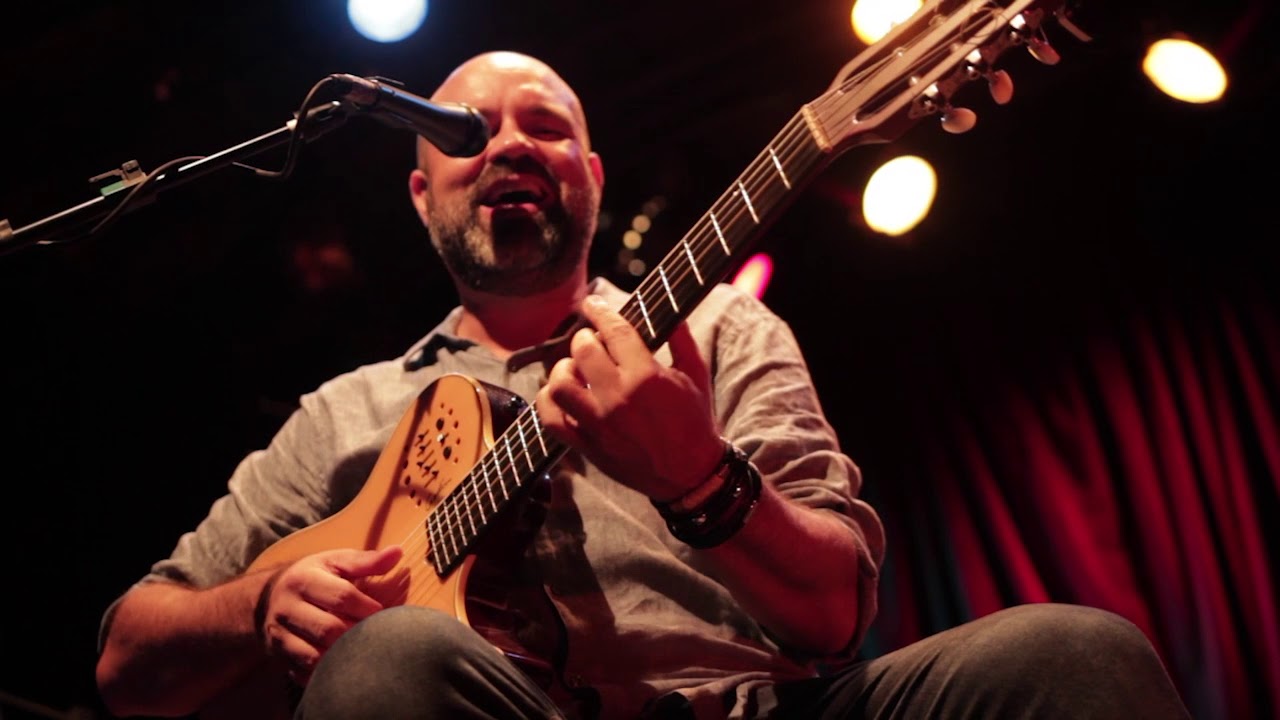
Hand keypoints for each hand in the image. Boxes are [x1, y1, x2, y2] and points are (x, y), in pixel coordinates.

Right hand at [257, 545, 403, 683]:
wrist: (269, 596)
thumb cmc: (314, 576)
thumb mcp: (335, 562)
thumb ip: (366, 561)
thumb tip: (397, 552)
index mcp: (303, 579)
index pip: (341, 596)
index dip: (367, 607)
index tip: (383, 612)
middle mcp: (287, 608)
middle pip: (328, 630)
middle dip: (357, 635)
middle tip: (375, 636)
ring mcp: (280, 635)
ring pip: (314, 656)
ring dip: (342, 657)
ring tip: (361, 651)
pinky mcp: (279, 656)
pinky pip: (304, 672)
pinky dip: (325, 672)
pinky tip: (341, 665)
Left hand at [536, 295, 723, 500]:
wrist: (690, 475)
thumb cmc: (695, 423)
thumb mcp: (696, 376)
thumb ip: (681, 340)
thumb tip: (670, 310)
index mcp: (646, 376)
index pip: (613, 329)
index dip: (599, 310)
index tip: (593, 303)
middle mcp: (617, 397)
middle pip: (583, 349)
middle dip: (586, 338)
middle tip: (593, 341)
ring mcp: (599, 423)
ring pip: (560, 382)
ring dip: (564, 368)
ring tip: (576, 369)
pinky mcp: (588, 445)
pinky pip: (551, 419)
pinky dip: (548, 402)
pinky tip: (561, 394)